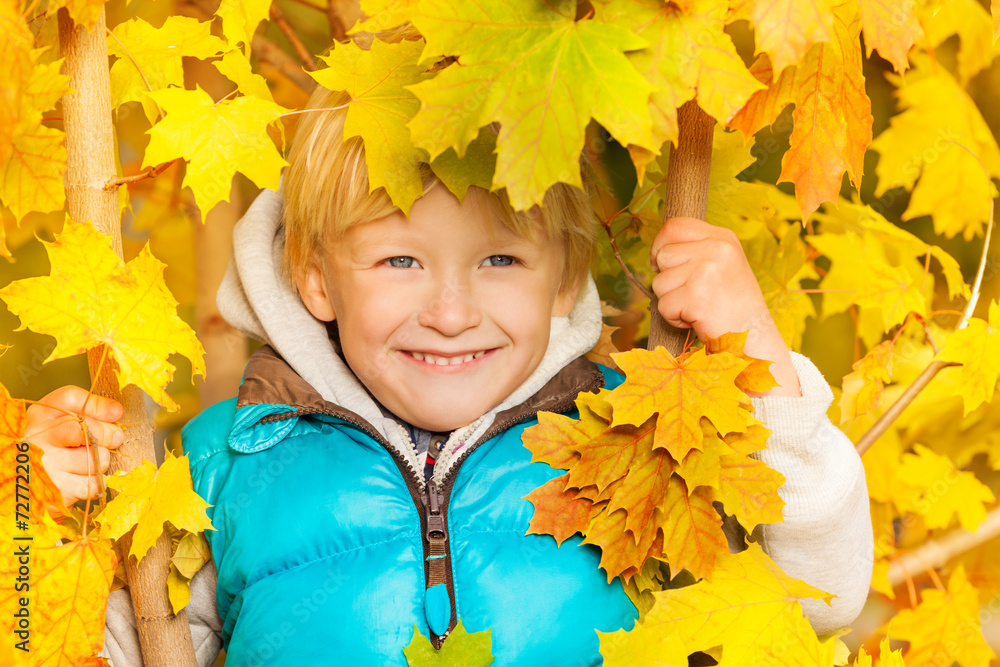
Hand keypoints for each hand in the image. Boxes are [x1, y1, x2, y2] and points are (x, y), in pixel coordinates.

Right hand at [24, 386, 123, 510]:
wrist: (24, 486)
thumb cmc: (48, 449)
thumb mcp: (59, 421)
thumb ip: (88, 410)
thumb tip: (116, 411)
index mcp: (39, 417)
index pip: (71, 399)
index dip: (99, 406)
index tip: (115, 414)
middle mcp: (38, 438)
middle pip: (86, 429)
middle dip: (107, 435)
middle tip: (111, 440)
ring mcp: (46, 467)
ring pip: (95, 459)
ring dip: (100, 462)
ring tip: (87, 462)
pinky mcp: (55, 492)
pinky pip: (92, 484)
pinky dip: (94, 482)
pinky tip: (82, 478)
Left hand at [650, 217, 800, 396]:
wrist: (755, 338)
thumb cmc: (733, 304)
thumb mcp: (722, 264)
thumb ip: (694, 250)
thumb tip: (657, 251)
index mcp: (723, 237)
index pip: (674, 226)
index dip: (660, 245)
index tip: (663, 264)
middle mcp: (717, 249)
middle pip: (662, 255)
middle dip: (667, 278)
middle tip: (692, 293)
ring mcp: (707, 271)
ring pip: (659, 282)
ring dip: (671, 300)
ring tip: (698, 306)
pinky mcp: (696, 296)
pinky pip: (663, 306)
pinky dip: (674, 319)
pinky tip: (698, 319)